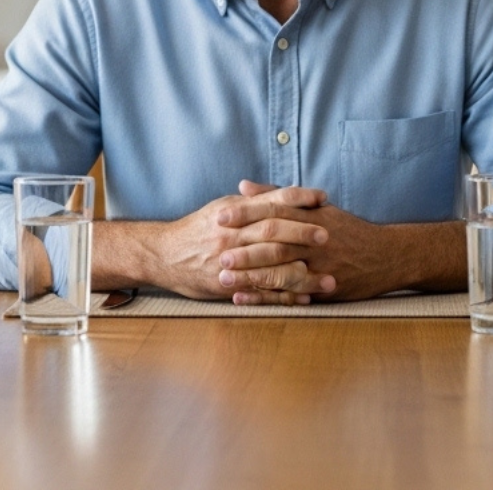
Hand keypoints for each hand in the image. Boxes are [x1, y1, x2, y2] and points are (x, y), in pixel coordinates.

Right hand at [147, 184, 334, 303]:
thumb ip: (251, 201)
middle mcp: (232, 235)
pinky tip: (305, 298)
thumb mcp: (221, 208)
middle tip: (329, 235)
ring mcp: (231, 262)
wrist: (163, 255)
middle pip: (273, 232)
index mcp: (233, 213)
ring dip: (303, 274)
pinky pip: (260, 293)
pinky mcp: (228, 286)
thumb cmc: (197, 229)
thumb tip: (282, 193)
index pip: (272, 201)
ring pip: (271, 267)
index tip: (323, 198)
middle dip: (303, 233)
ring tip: (328, 278)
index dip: (299, 198)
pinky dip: (284, 297)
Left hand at [222, 180, 427, 302]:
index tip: (221, 216)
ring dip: (250, 275)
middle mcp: (315, 241)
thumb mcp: (318, 208)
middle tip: (216, 251)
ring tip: (223, 277)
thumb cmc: (347, 229)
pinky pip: (289, 296)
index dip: (246, 214)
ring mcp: (319, 267)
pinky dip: (264, 298)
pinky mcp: (322, 290)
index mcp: (311, 217)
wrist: (386, 256)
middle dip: (244, 248)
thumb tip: (243, 185)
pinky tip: (242, 299)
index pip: (275, 212)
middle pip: (275, 243)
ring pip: (281, 271)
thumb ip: (278, 196)